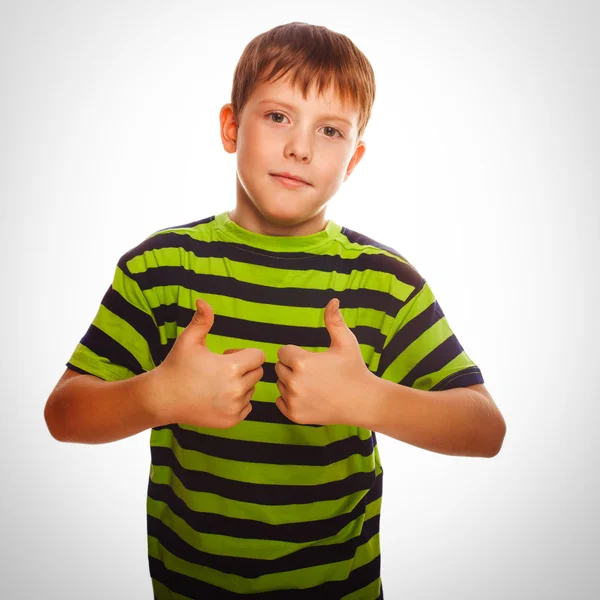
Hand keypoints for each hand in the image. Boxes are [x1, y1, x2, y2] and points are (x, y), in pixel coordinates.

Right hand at [153, 299, 264, 428]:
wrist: (162, 398)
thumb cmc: (176, 366)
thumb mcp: (189, 340)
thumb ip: (202, 320)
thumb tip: (203, 300)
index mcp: (232, 368)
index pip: (259, 357)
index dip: (244, 353)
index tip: (227, 355)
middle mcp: (237, 389)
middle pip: (257, 373)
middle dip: (244, 368)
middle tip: (221, 369)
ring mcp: (234, 407)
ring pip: (251, 390)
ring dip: (241, 385)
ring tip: (217, 383)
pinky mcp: (231, 421)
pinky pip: (247, 407)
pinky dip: (237, 402)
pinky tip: (218, 397)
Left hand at [274, 298, 372, 424]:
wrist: (364, 402)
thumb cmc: (354, 369)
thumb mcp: (346, 341)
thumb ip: (334, 320)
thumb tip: (333, 300)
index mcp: (301, 361)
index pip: (283, 352)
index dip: (297, 353)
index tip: (313, 359)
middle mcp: (294, 382)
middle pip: (279, 368)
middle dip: (293, 367)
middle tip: (314, 372)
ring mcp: (293, 400)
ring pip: (280, 385)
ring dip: (290, 383)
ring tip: (313, 384)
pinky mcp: (294, 415)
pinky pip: (280, 402)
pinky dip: (290, 399)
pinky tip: (309, 396)